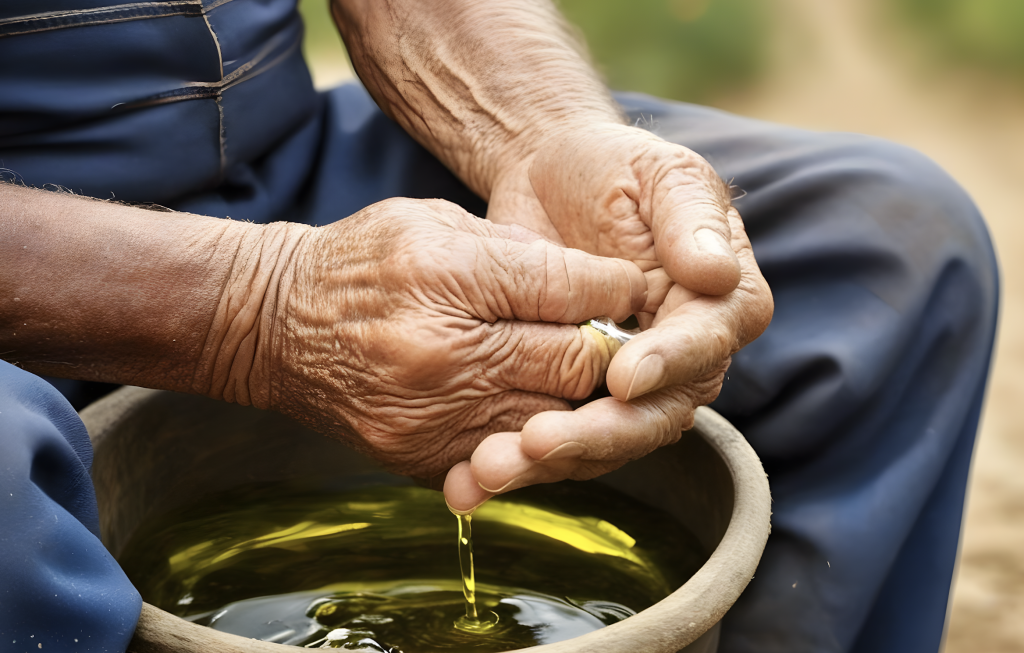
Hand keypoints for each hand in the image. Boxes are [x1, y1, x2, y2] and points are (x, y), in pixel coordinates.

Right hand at [259, 197, 646, 480]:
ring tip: (588, 377)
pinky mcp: (423, 458)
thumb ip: (519, 253)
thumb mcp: (434, 223)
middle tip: (622, 340)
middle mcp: (441, 357)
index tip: (629, 290)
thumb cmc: (362, 263)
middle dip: (611, 352)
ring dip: (581, 401)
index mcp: (446, 278)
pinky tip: (541, 411)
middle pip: (573, 367)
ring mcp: (431, 419)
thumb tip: (599, 285)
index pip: (568, 291)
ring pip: (552, 421)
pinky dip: (536, 435)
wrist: (275, 327)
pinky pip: (508, 458)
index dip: (615, 291)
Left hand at [444, 123, 772, 510]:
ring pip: (604, 440)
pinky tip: (470, 477)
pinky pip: (559, 437)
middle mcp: (684, 355)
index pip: (706, 346)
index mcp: (719, 303)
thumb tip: (718, 274)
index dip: (670, 365)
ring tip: (489, 467)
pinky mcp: (576, 395)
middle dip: (599, 434)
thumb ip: (692, 219)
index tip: (623, 376)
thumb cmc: (613, 167)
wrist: (549, 178)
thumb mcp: (660, 174)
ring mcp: (630, 382)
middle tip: (538, 441)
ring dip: (551, 459)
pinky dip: (518, 459)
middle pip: (656, 414)